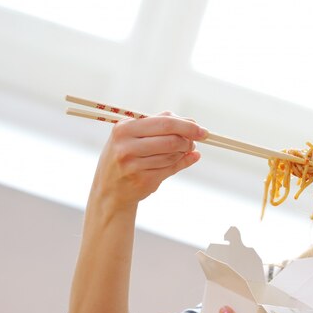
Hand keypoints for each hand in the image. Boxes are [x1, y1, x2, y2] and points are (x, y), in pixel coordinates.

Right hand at [90, 111, 205, 209]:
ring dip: (182, 153)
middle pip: (172, 140)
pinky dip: (179, 163)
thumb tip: (193, 123)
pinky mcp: (143, 180)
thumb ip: (161, 125)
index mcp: (125, 128)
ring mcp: (133, 165)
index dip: (188, 126)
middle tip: (193, 143)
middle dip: (188, 141)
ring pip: (173, 155)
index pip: (165, 123)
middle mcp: (126, 146)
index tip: (202, 131)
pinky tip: (179, 161)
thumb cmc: (126, 155)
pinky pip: (170, 169)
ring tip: (180, 152)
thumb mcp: (134, 135)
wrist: (109, 189)